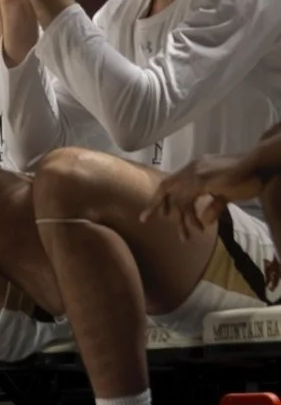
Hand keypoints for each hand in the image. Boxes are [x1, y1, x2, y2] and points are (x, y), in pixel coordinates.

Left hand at [143, 156, 261, 238]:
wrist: (259, 166)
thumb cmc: (246, 178)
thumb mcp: (227, 193)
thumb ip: (214, 205)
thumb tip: (204, 220)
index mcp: (195, 168)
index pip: (172, 182)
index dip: (163, 198)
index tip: (160, 214)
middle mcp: (192, 169)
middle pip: (165, 187)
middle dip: (155, 205)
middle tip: (144, 220)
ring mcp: (196, 173)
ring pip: (178, 199)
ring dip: (181, 220)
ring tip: (185, 238)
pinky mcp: (202, 180)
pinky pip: (188, 201)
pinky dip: (191, 217)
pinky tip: (199, 228)